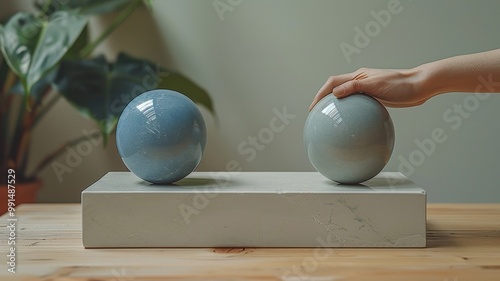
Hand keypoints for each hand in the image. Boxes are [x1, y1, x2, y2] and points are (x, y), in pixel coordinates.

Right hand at [309, 67, 431, 109]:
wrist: (421, 86)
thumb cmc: (401, 84)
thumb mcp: (376, 85)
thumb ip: (354, 87)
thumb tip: (334, 93)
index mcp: (358, 76)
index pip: (333, 82)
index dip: (320, 94)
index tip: (313, 107)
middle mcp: (361, 82)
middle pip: (337, 90)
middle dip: (324, 100)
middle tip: (317, 115)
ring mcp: (368, 91)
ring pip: (347, 99)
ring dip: (337, 107)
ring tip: (330, 121)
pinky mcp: (376, 99)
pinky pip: (358, 107)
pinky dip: (351, 114)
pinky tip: (352, 127)